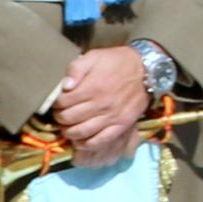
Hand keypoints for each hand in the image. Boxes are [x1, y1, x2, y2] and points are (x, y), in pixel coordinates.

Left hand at [52, 46, 153, 163]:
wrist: (147, 70)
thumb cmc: (117, 62)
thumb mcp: (94, 56)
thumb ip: (76, 68)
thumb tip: (64, 86)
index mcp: (91, 87)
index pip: (63, 102)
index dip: (56, 102)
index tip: (58, 101)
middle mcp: (100, 105)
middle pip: (69, 118)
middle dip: (59, 117)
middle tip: (60, 114)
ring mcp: (111, 117)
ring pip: (81, 132)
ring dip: (69, 131)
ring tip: (67, 127)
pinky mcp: (121, 125)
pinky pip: (100, 140)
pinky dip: (86, 144)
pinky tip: (80, 141)